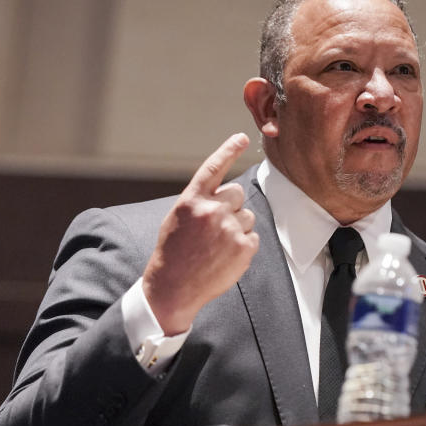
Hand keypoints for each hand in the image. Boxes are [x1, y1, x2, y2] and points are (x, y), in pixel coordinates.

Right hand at [142, 133, 258, 334]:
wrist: (173, 287)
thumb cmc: (174, 253)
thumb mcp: (178, 219)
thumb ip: (200, 201)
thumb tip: (225, 193)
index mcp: (191, 200)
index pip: (214, 167)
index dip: (229, 149)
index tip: (243, 138)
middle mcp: (211, 210)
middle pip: (237, 193)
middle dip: (231, 207)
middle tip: (215, 228)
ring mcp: (228, 229)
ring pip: (247, 216)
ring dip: (237, 228)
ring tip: (217, 246)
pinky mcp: (243, 247)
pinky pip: (253, 237)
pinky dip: (243, 247)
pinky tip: (225, 258)